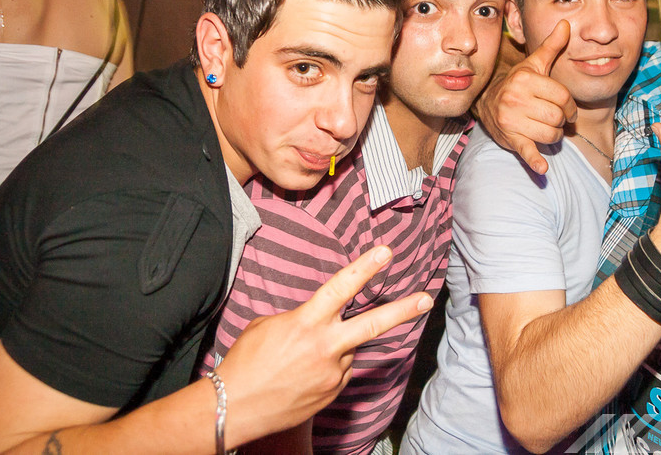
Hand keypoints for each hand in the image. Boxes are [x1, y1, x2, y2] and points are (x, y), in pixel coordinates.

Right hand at [216, 246, 432, 445]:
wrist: (234, 408)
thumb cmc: (246, 362)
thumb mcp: (267, 326)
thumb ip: (301, 319)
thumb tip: (319, 323)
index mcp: (306, 323)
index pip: (341, 288)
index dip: (365, 268)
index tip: (386, 252)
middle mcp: (325, 347)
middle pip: (372, 324)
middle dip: (403, 310)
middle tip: (427, 299)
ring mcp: (332, 373)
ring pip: (347, 350)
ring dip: (334, 348)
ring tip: (299, 360)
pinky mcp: (333, 393)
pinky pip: (339, 371)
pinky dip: (327, 368)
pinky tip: (303, 375)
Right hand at [474, 20, 576, 173]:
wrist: (487, 101)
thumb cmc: (518, 83)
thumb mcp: (533, 64)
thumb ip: (551, 46)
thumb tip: (566, 23)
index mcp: (525, 79)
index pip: (563, 97)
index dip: (569, 104)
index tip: (566, 108)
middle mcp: (516, 98)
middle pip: (558, 117)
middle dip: (561, 120)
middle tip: (554, 118)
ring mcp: (511, 119)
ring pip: (551, 134)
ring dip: (553, 135)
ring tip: (545, 128)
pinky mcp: (509, 138)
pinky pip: (526, 150)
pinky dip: (535, 160)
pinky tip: (542, 168)